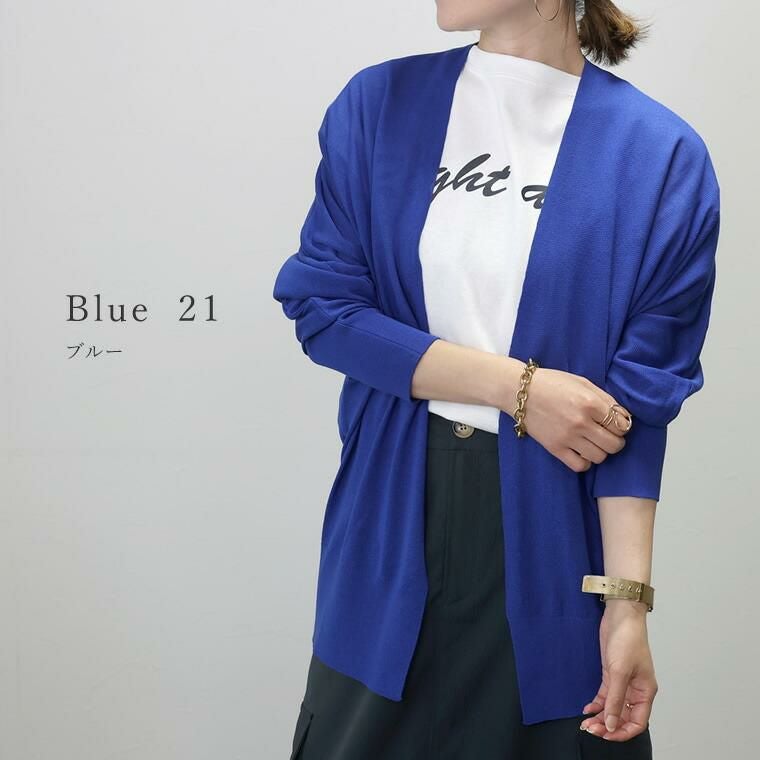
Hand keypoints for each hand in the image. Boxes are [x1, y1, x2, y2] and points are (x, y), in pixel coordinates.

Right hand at [507, 366, 630, 472]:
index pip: (621, 425)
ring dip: (601, 451)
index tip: (616, 424)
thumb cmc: (553, 383)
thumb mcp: (582, 383)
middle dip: (616, 441)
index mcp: (590, 402)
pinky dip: (585, 461)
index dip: (622, 426)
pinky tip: (581, 451)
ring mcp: (567, 437)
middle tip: (607, 435)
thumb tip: (624, 418)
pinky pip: (580, 465)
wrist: (520, 391)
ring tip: (593, 442)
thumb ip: (605, 399)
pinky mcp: (555, 448)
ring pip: (600, 457)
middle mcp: (581, 422)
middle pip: (614, 445)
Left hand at [580, 601, 657, 740]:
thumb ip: (615, 699)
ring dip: (601, 716)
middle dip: (608, 725)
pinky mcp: (612, 673)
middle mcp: (635, 690)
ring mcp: (623, 682)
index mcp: (645, 692)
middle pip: (623, 716)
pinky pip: (605, 695)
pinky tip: (588, 709)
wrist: (620, 615)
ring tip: (586, 723)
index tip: (605, 735)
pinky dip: (597, 703)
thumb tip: (611, 724)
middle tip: (590, 729)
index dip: (622, 732)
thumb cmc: (627, 639)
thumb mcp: (620, 672)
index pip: (637, 722)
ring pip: (613, 707)